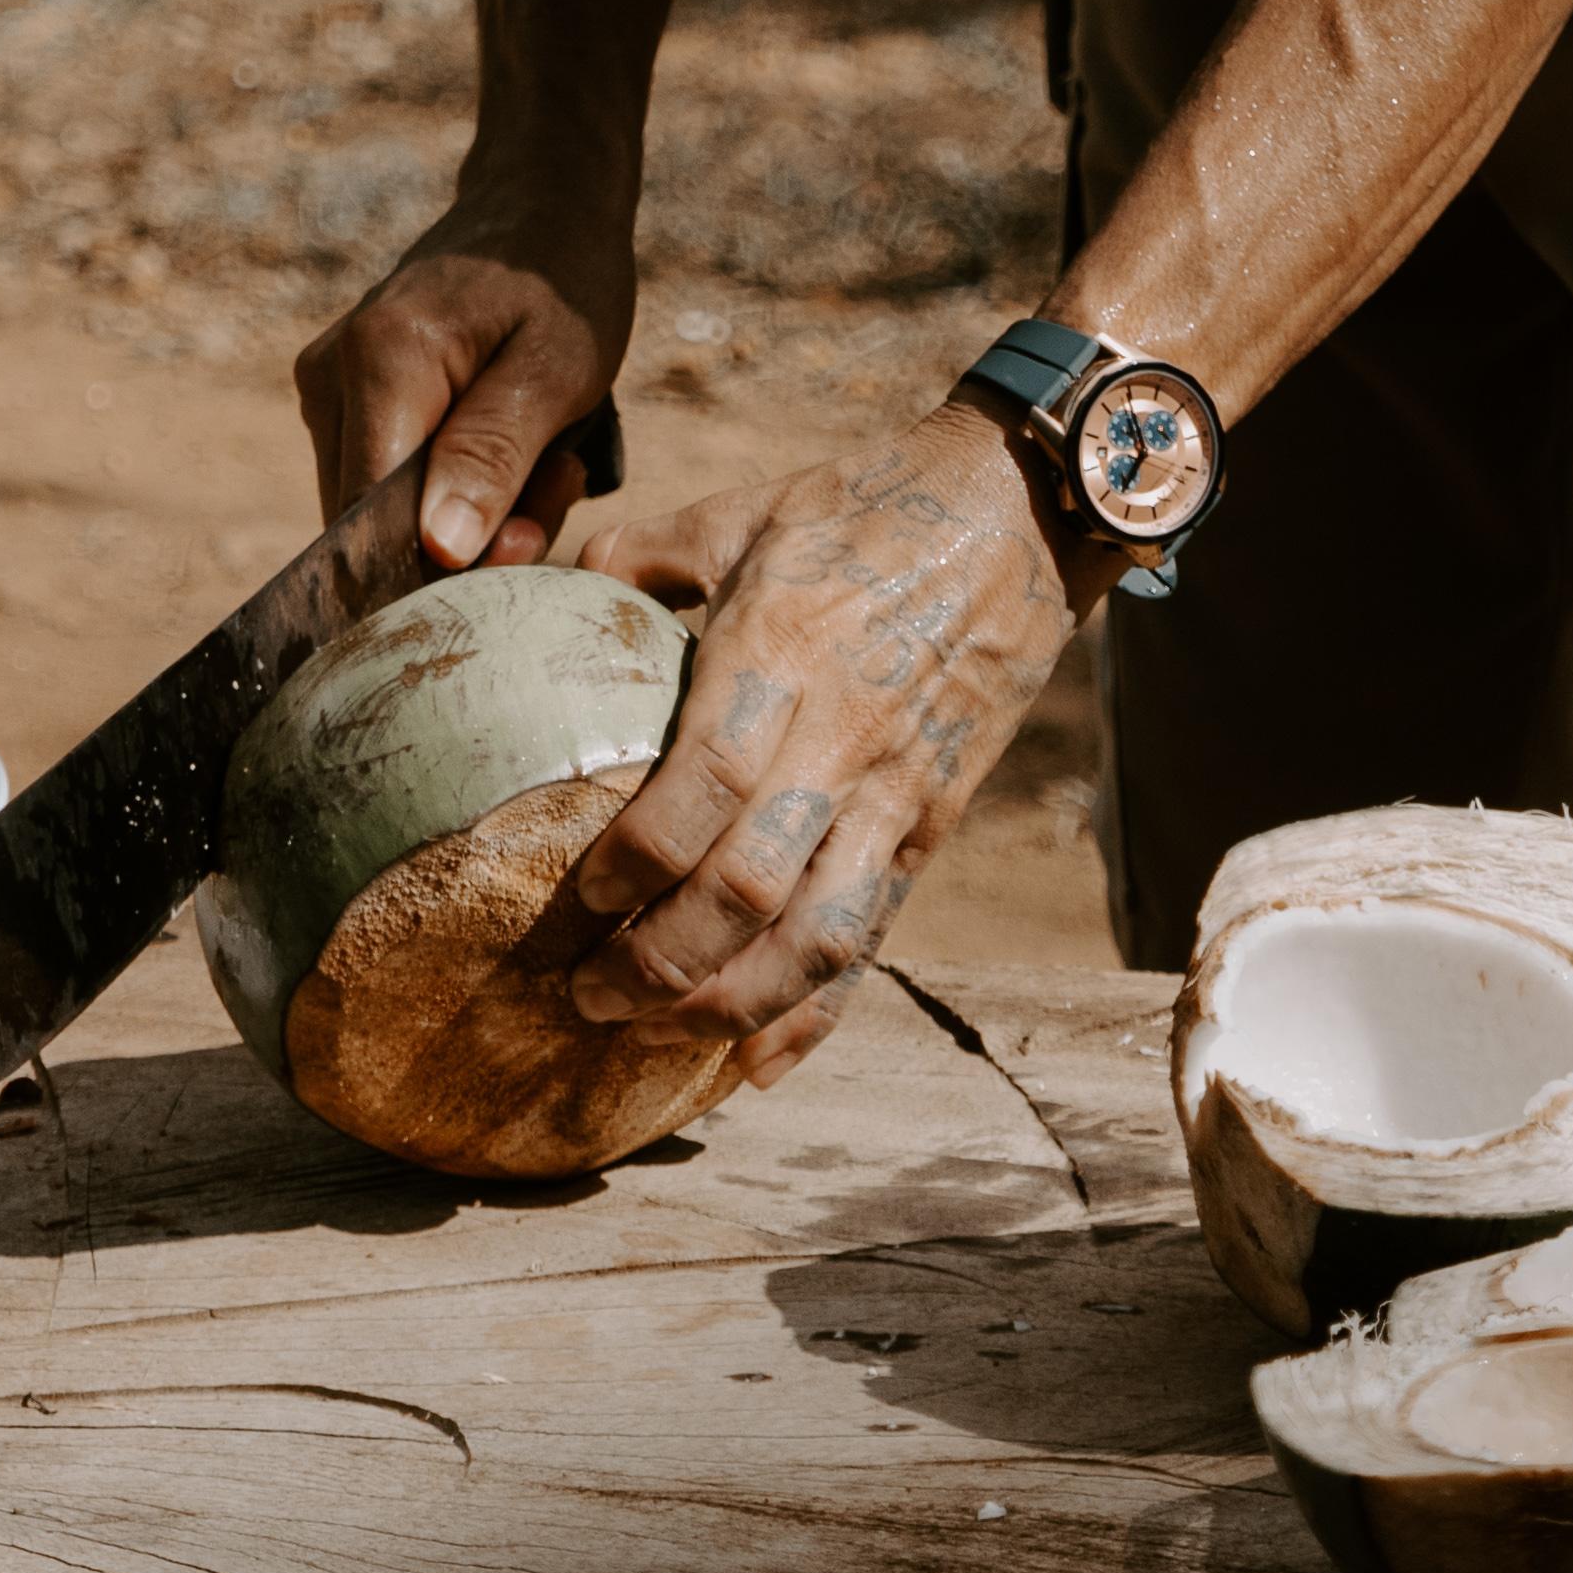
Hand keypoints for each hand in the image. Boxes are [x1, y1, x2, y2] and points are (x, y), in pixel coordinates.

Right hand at [294, 177, 635, 567]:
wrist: (540, 208)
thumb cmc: (562, 282)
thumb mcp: (555, 371)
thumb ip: (493, 458)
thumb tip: (439, 550)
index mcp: (380, 362)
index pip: (370, 518)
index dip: (437, 563)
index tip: (524, 544)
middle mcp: (328, 376)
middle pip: (373, 523)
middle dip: (468, 537)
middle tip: (557, 480)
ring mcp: (325, 387)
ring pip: (382, 510)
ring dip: (470, 512)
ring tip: (544, 453)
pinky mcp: (339, 398)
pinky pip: (386, 480)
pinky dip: (453, 486)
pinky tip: (511, 446)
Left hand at [567, 393, 1112, 1086]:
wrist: (1023, 515)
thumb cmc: (869, 506)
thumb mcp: (746, 512)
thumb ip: (642, 554)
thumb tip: (549, 583)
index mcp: (784, 651)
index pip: (706, 783)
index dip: (639, 855)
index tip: (577, 894)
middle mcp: (843, 738)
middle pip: (753, 888)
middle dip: (663, 960)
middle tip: (583, 995)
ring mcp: (896, 794)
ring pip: (818, 939)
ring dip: (730, 1005)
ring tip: (650, 1033)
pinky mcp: (933, 825)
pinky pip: (872, 938)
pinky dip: (815, 1015)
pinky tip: (754, 1066)